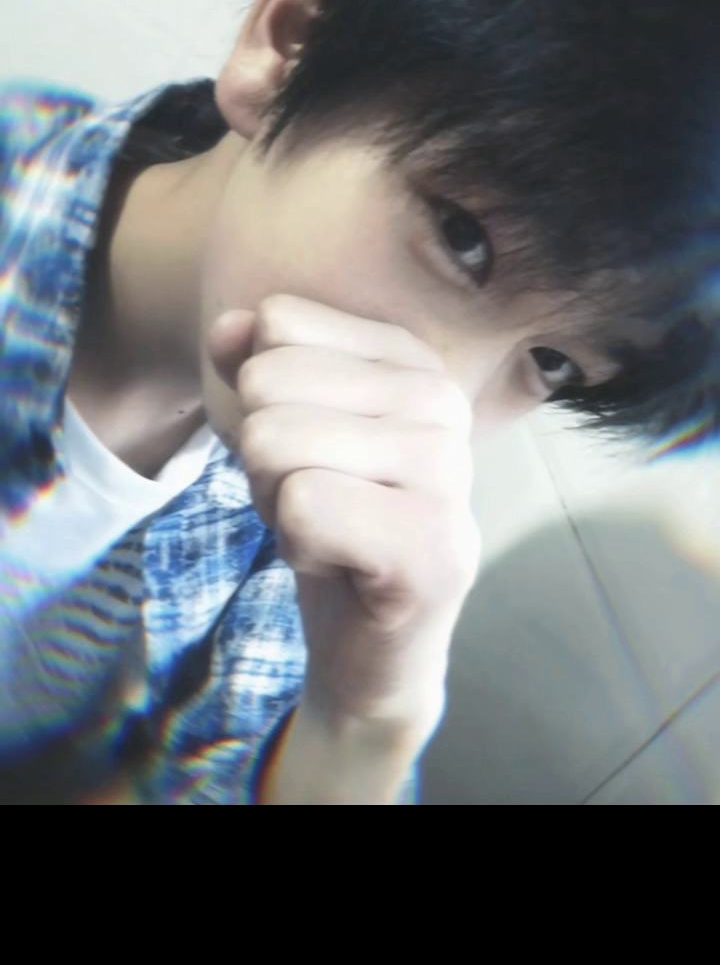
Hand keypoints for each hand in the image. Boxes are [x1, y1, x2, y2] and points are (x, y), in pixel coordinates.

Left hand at [208, 295, 481, 740]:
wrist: (370, 643)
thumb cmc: (328, 521)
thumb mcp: (277, 426)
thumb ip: (253, 362)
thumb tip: (229, 325)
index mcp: (412, 359)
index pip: (277, 322)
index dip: (264, 396)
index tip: (311, 452)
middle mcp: (442, 401)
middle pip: (268, 381)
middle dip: (264, 455)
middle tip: (312, 500)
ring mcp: (448, 471)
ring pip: (275, 440)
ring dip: (276, 502)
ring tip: (326, 530)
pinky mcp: (434, 546)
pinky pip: (301, 504)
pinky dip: (297, 543)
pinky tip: (340, 564)